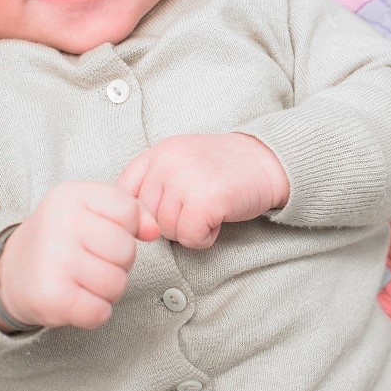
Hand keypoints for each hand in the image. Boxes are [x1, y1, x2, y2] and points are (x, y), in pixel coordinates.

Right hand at [0, 182, 159, 330]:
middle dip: (118, 263)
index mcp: (71, 195)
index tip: (101, 234)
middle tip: (91, 263)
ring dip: (106, 290)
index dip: (125, 230)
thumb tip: (154, 231)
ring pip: (116, 283)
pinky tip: (77, 301)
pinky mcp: (51, 297)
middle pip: (126, 250)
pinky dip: (94, 313)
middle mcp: (59, 224)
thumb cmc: (61, 239)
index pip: (128, 211)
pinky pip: (100, 312)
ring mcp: (53, 261)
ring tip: (83, 282)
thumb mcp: (91, 210)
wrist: (10, 272)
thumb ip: (131, 212)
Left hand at [117, 134, 288, 248]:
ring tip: (210, 211)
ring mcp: (185, 180)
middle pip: (147, 218)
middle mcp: (166, 163)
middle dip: (171, 223)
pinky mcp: (205, 200)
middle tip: (197, 209)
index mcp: (157, 152)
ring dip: (190, 231)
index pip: (123, 192)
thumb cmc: (224, 168)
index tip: (165, 211)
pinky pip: (189, 238)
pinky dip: (204, 238)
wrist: (267, 161)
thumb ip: (154, 184)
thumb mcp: (182, 162)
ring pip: (167, 231)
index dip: (140, 212)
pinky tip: (218, 221)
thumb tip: (132, 224)